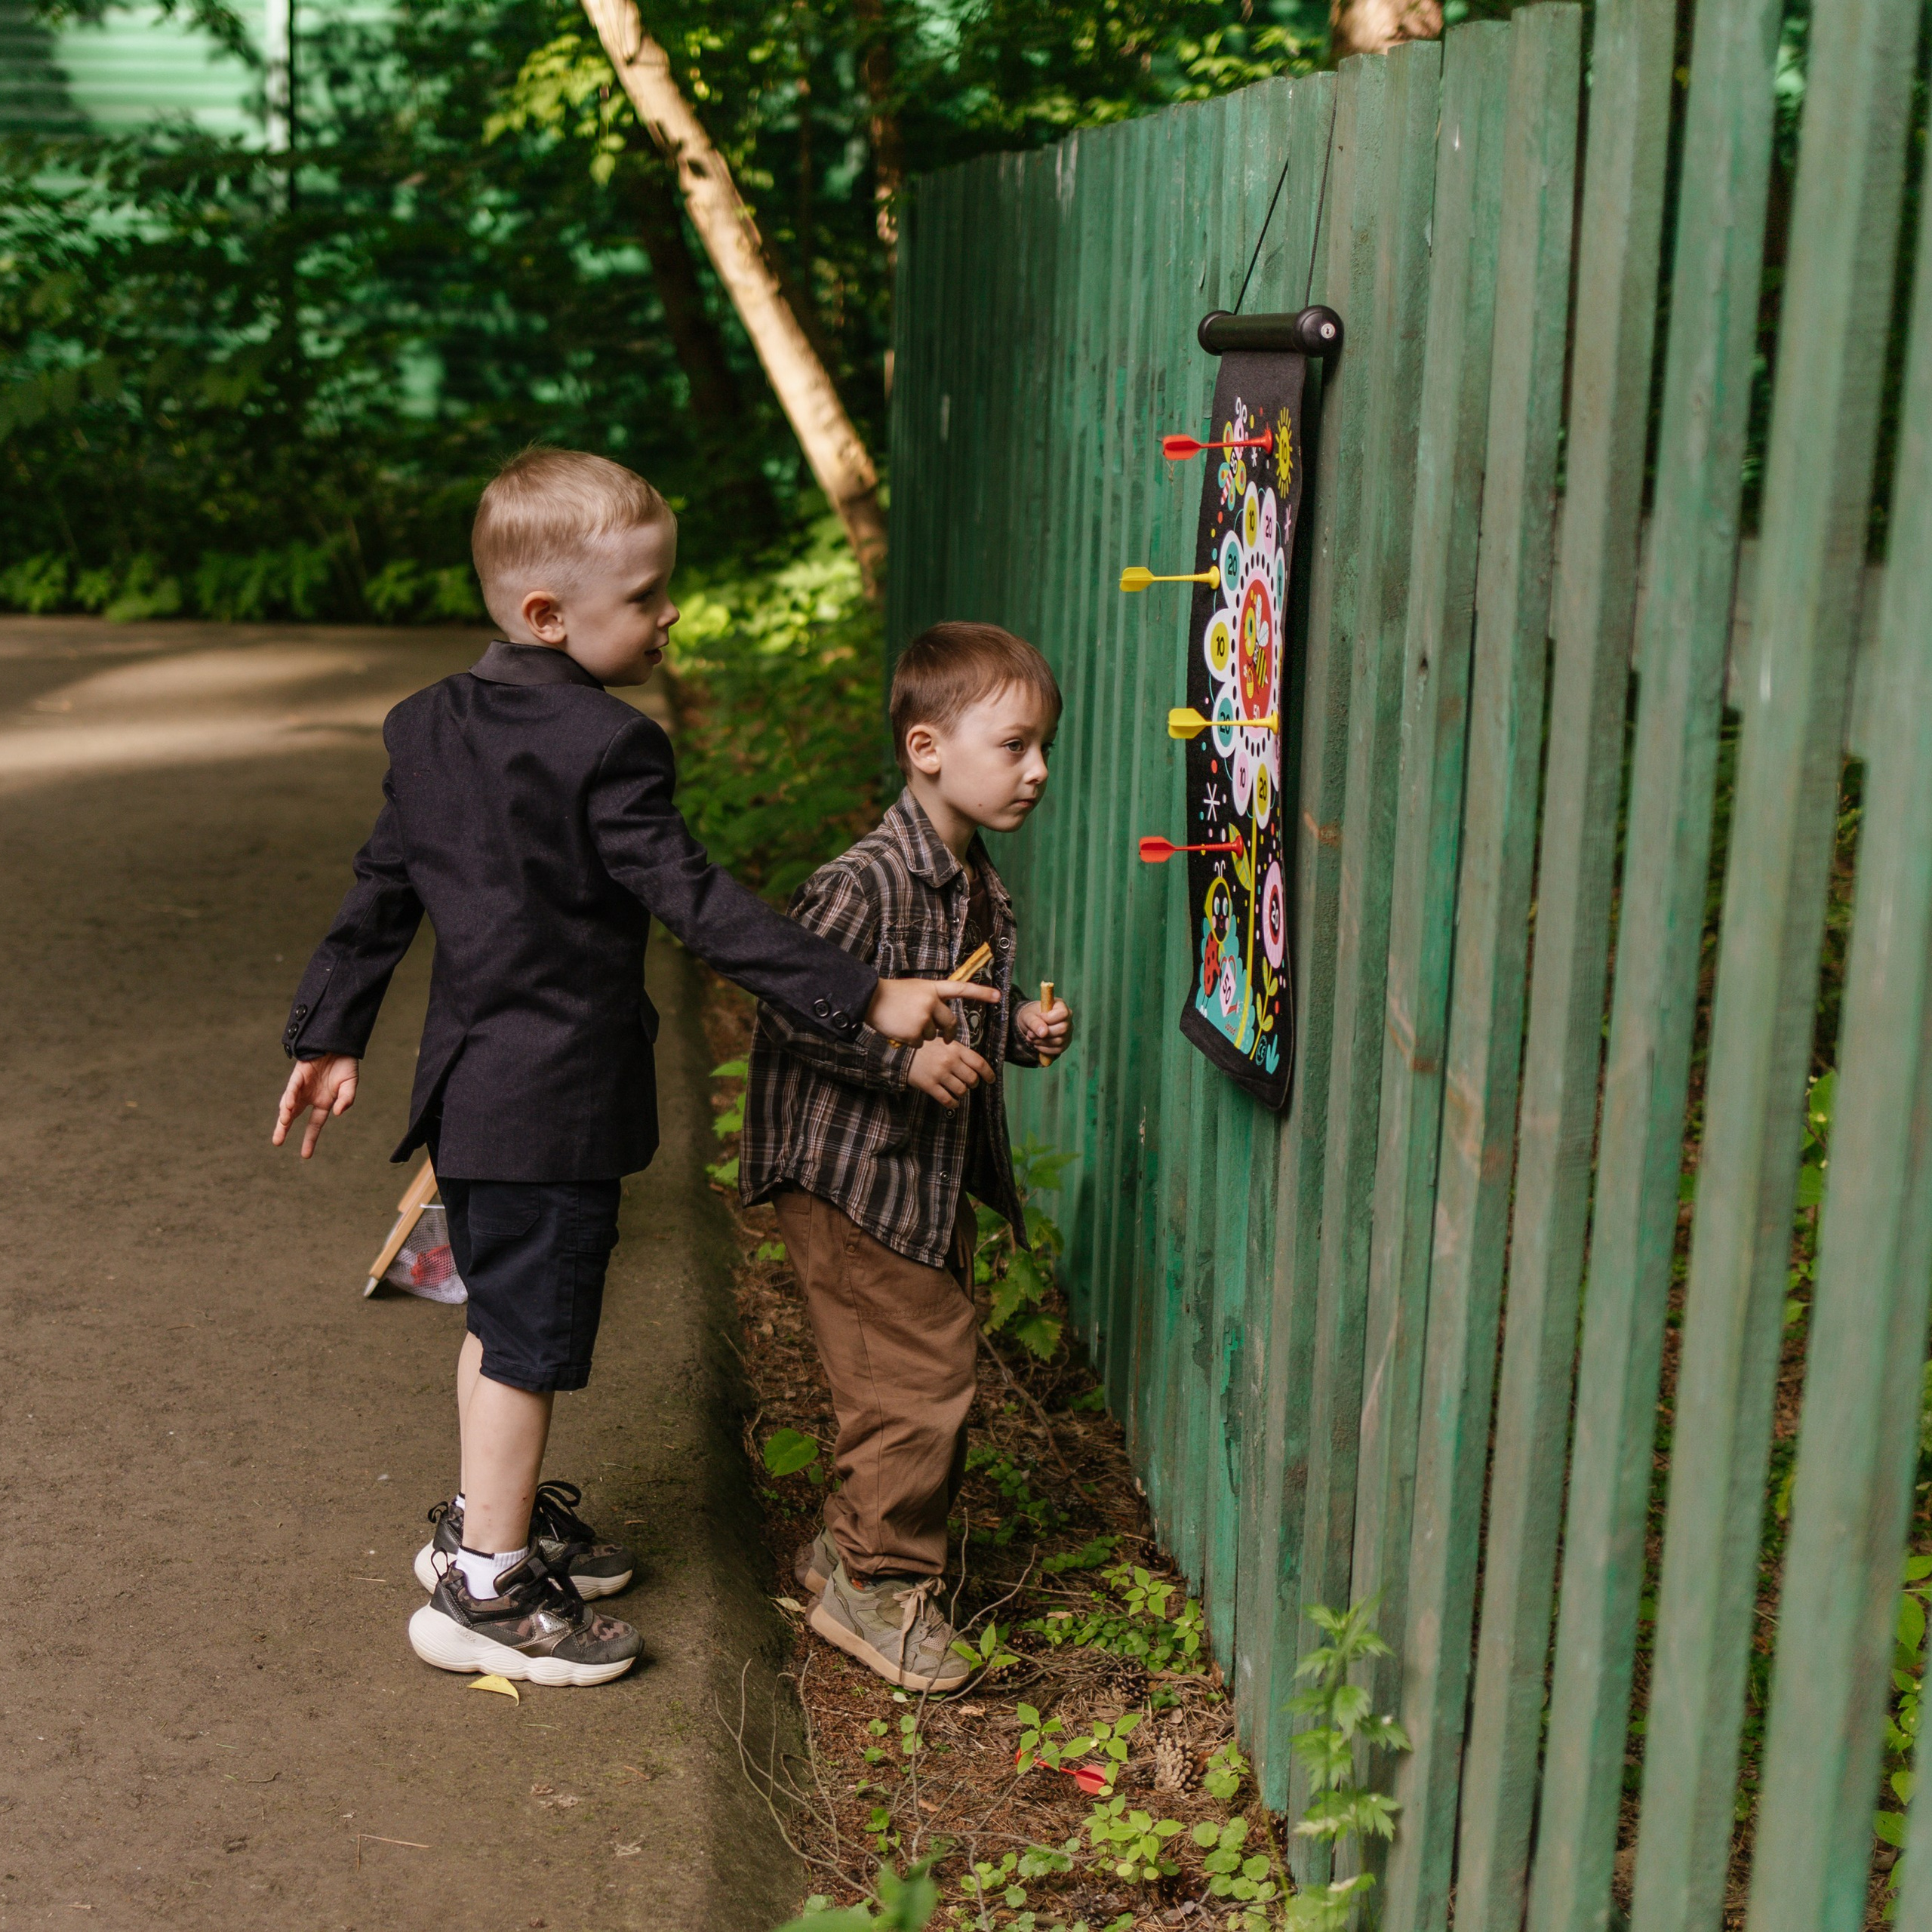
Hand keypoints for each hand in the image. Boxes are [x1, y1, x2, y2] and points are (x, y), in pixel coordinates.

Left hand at [272, 1053, 359, 1158]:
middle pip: (293, 1115)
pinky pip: (293, 1087)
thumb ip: (346, 1100)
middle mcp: (310, 1097)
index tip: (305, 1155)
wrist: (340, 1043)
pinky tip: (288, 1107)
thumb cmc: (346, 1065)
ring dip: (285, 1113)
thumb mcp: (350, 1086)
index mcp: (323, 1102)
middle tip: (277, 1142)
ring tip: (284, 1122)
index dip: (310, 1139)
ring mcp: (303, 1086)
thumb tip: (337, 1113)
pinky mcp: (299, 1074)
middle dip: (284, 1128)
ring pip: (289, 1103)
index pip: (314, 1124)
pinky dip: (290, 1097)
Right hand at [867, 977, 999, 1043]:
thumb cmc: (892, 994)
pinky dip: (912, 1041)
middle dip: (948, 1033)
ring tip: (906, 1023)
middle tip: (946, 1038)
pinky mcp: (914, 1032)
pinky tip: (901, 1031)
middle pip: (949, 1023)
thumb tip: (943, 1019)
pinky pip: (921, 1043)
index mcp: (933, 988)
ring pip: (933, 1035)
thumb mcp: (916, 989)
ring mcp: (923, 1017)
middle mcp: (931, 1002)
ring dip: (923, 1034)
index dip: (980, 993)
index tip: (998, 997)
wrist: (869, 999)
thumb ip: (932, 999)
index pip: (961, 989)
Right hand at [907, 1038, 995, 1109]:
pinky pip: (947, 1100)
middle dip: (973, 1084)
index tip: (991, 1080)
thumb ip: (960, 1052)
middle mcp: (949, 1061)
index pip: (979, 1063)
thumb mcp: (945, 1043)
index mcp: (955, 1049)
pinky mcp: (930, 1085)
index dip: (988, 1073)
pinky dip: (953, 1104)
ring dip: (962, 1093)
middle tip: (969, 1084)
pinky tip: (953, 1102)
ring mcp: (940, 1074)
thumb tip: (977, 1066)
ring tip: (958, 1090)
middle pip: (972, 1079)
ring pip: (961, 1090)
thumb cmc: (927, 1048)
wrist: (902, 1054)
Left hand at [1016, 997, 1071, 1061]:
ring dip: (1041, 1042)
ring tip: (1031, 1037)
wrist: (1031, 1024)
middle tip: (1030, 1033)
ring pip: (1059, 1041)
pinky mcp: (1064, 1044)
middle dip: (1043, 1033)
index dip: (1050, 1018)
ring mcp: (1068, 1033)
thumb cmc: (1031, 1016)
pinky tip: (1036, 1043)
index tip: (1039, 1017)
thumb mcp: (1028, 1016)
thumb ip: (1034, 1022)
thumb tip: (1043, 1033)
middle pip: (1062, 1029)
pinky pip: (1058, 1050)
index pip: (1063, 1013)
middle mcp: (1068, 1019)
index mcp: (1061, 1006)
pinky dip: (1044, 1049)